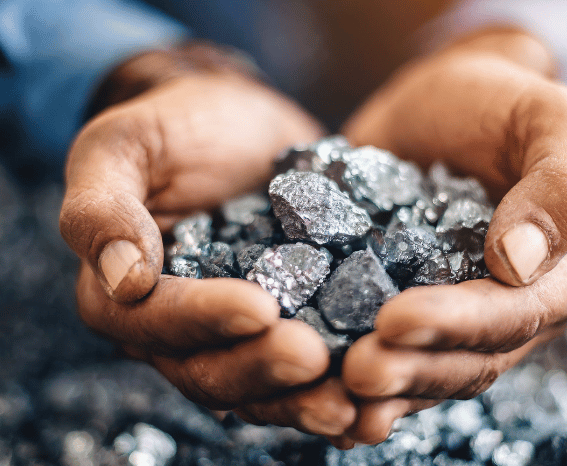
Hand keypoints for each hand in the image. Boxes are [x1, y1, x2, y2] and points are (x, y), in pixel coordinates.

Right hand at [59, 55, 353, 422]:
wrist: (238, 122)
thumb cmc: (173, 128)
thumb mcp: (123, 146)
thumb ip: (103, 207)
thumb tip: (125, 281)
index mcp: (126, 294)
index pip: (154, 323)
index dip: (203, 321)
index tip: (260, 307)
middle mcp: (181, 327)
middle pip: (210, 370)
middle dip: (262, 370)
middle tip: (314, 358)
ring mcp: (237, 330)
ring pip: (261, 383)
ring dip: (303, 398)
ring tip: (352, 403)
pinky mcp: (289, 319)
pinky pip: (306, 361)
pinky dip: (337, 379)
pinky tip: (374, 393)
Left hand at [336, 31, 566, 443]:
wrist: (437, 105)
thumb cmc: (498, 102)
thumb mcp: (547, 119)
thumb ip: (559, 186)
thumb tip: (520, 262)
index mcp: (558, 276)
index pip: (511, 315)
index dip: (455, 325)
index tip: (394, 321)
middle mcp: (506, 309)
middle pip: (463, 359)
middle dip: (409, 370)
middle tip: (355, 372)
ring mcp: (449, 314)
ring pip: (421, 367)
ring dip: (380, 387)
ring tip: (333, 392)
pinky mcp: (399, 304)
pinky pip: (382, 347)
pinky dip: (351, 372)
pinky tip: (320, 389)